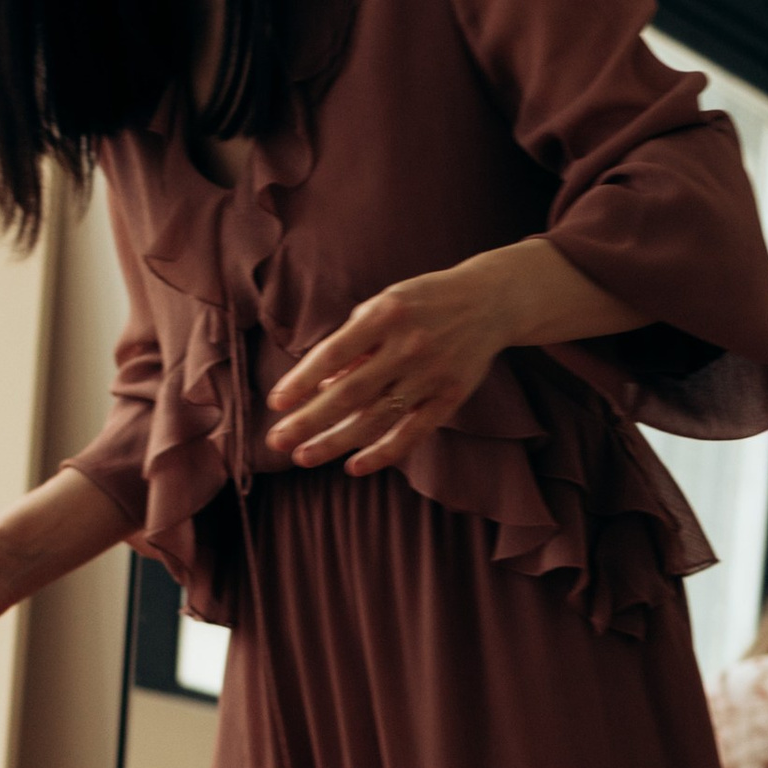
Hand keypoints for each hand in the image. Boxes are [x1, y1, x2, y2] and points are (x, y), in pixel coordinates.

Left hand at [267, 252, 539, 473]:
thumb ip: (353, 343)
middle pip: (350, 393)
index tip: (276, 403)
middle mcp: (408, 345)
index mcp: (386, 314)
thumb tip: (320, 387)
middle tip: (276, 441)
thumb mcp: (385, 305)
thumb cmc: (422, 303)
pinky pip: (413, 432)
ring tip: (302, 457)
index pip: (334, 353)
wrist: (491, 300)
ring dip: (336, 442)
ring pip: (376, 418)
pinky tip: (353, 467)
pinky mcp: (450, 396)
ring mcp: (431, 374)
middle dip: (309, 420)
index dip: (303, 381)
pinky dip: (383, 453)